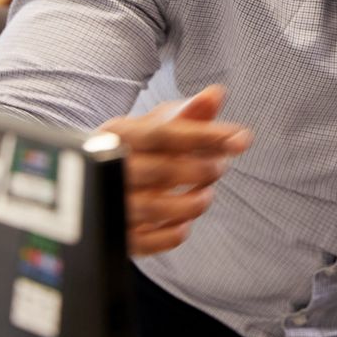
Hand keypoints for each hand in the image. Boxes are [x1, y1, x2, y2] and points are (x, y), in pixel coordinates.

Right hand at [100, 85, 251, 255]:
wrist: (97, 178)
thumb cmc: (137, 146)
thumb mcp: (158, 123)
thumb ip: (190, 112)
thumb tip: (217, 93)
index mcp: (119, 134)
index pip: (165, 134)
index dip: (205, 136)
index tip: (239, 138)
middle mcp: (109, 167)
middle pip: (160, 170)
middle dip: (200, 170)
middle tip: (222, 166)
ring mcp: (109, 202)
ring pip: (153, 208)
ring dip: (191, 204)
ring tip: (207, 195)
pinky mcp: (114, 234)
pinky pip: (143, 242)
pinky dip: (169, 236)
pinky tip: (184, 224)